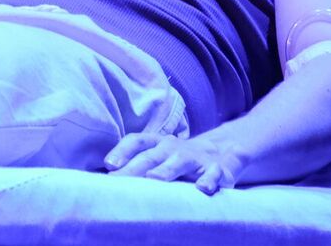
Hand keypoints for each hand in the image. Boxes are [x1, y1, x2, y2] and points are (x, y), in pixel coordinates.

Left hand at [105, 132, 247, 194]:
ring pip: (180, 160)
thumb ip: (136, 166)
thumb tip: (107, 177)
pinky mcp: (219, 169)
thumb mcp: (159, 158)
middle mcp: (174, 148)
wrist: (223, 152)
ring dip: (166, 169)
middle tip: (119, 179)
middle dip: (134, 167)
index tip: (109, 165)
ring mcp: (196, 157)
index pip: (137, 141)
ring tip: (153, 178)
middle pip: (152, 156)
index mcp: (158, 144)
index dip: (122, 151)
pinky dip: (209, 179)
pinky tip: (203, 188)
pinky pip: (215, 172)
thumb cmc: (179, 159)